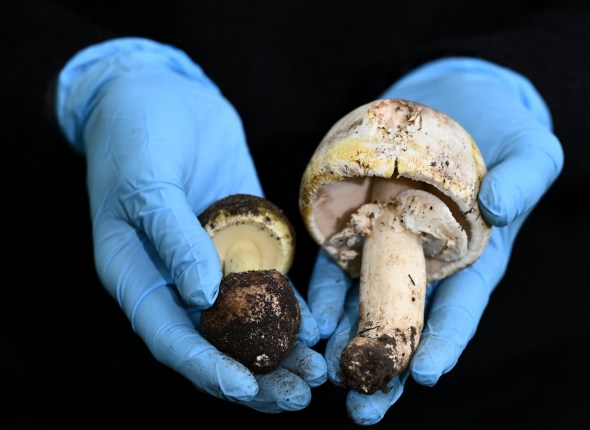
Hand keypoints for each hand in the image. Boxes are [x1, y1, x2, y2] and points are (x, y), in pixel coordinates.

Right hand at [56, 37, 325, 412]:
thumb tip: (200, 296)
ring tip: (316, 372)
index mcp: (138, 274)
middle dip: (256, 372)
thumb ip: (172, 237)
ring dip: (282, 348)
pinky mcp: (246, 238)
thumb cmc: (136, 132)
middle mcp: (177, 277)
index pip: (170, 337)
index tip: (246, 386)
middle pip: (216, 341)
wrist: (164, 92)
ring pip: (248, 319)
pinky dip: (293, 304)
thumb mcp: (146, 180)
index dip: (206, 368)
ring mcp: (214, 260)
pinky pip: (271, 280)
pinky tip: (319, 323)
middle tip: (298, 393)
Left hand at [307, 57, 563, 423]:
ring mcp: (385, 245)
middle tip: (364, 409)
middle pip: (405, 321)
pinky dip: (320, 295)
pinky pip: (332, 264)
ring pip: (361, 303)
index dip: (445, 341)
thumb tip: (501, 208)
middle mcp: (426, 263)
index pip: (461, 308)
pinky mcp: (352, 225)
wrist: (449, 98)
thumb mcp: (530, 149)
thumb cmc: (500, 129)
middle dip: (384, 364)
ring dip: (343, 342)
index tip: (425, 374)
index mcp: (473, 258)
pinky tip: (307, 323)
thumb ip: (526, 178)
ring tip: (324, 379)